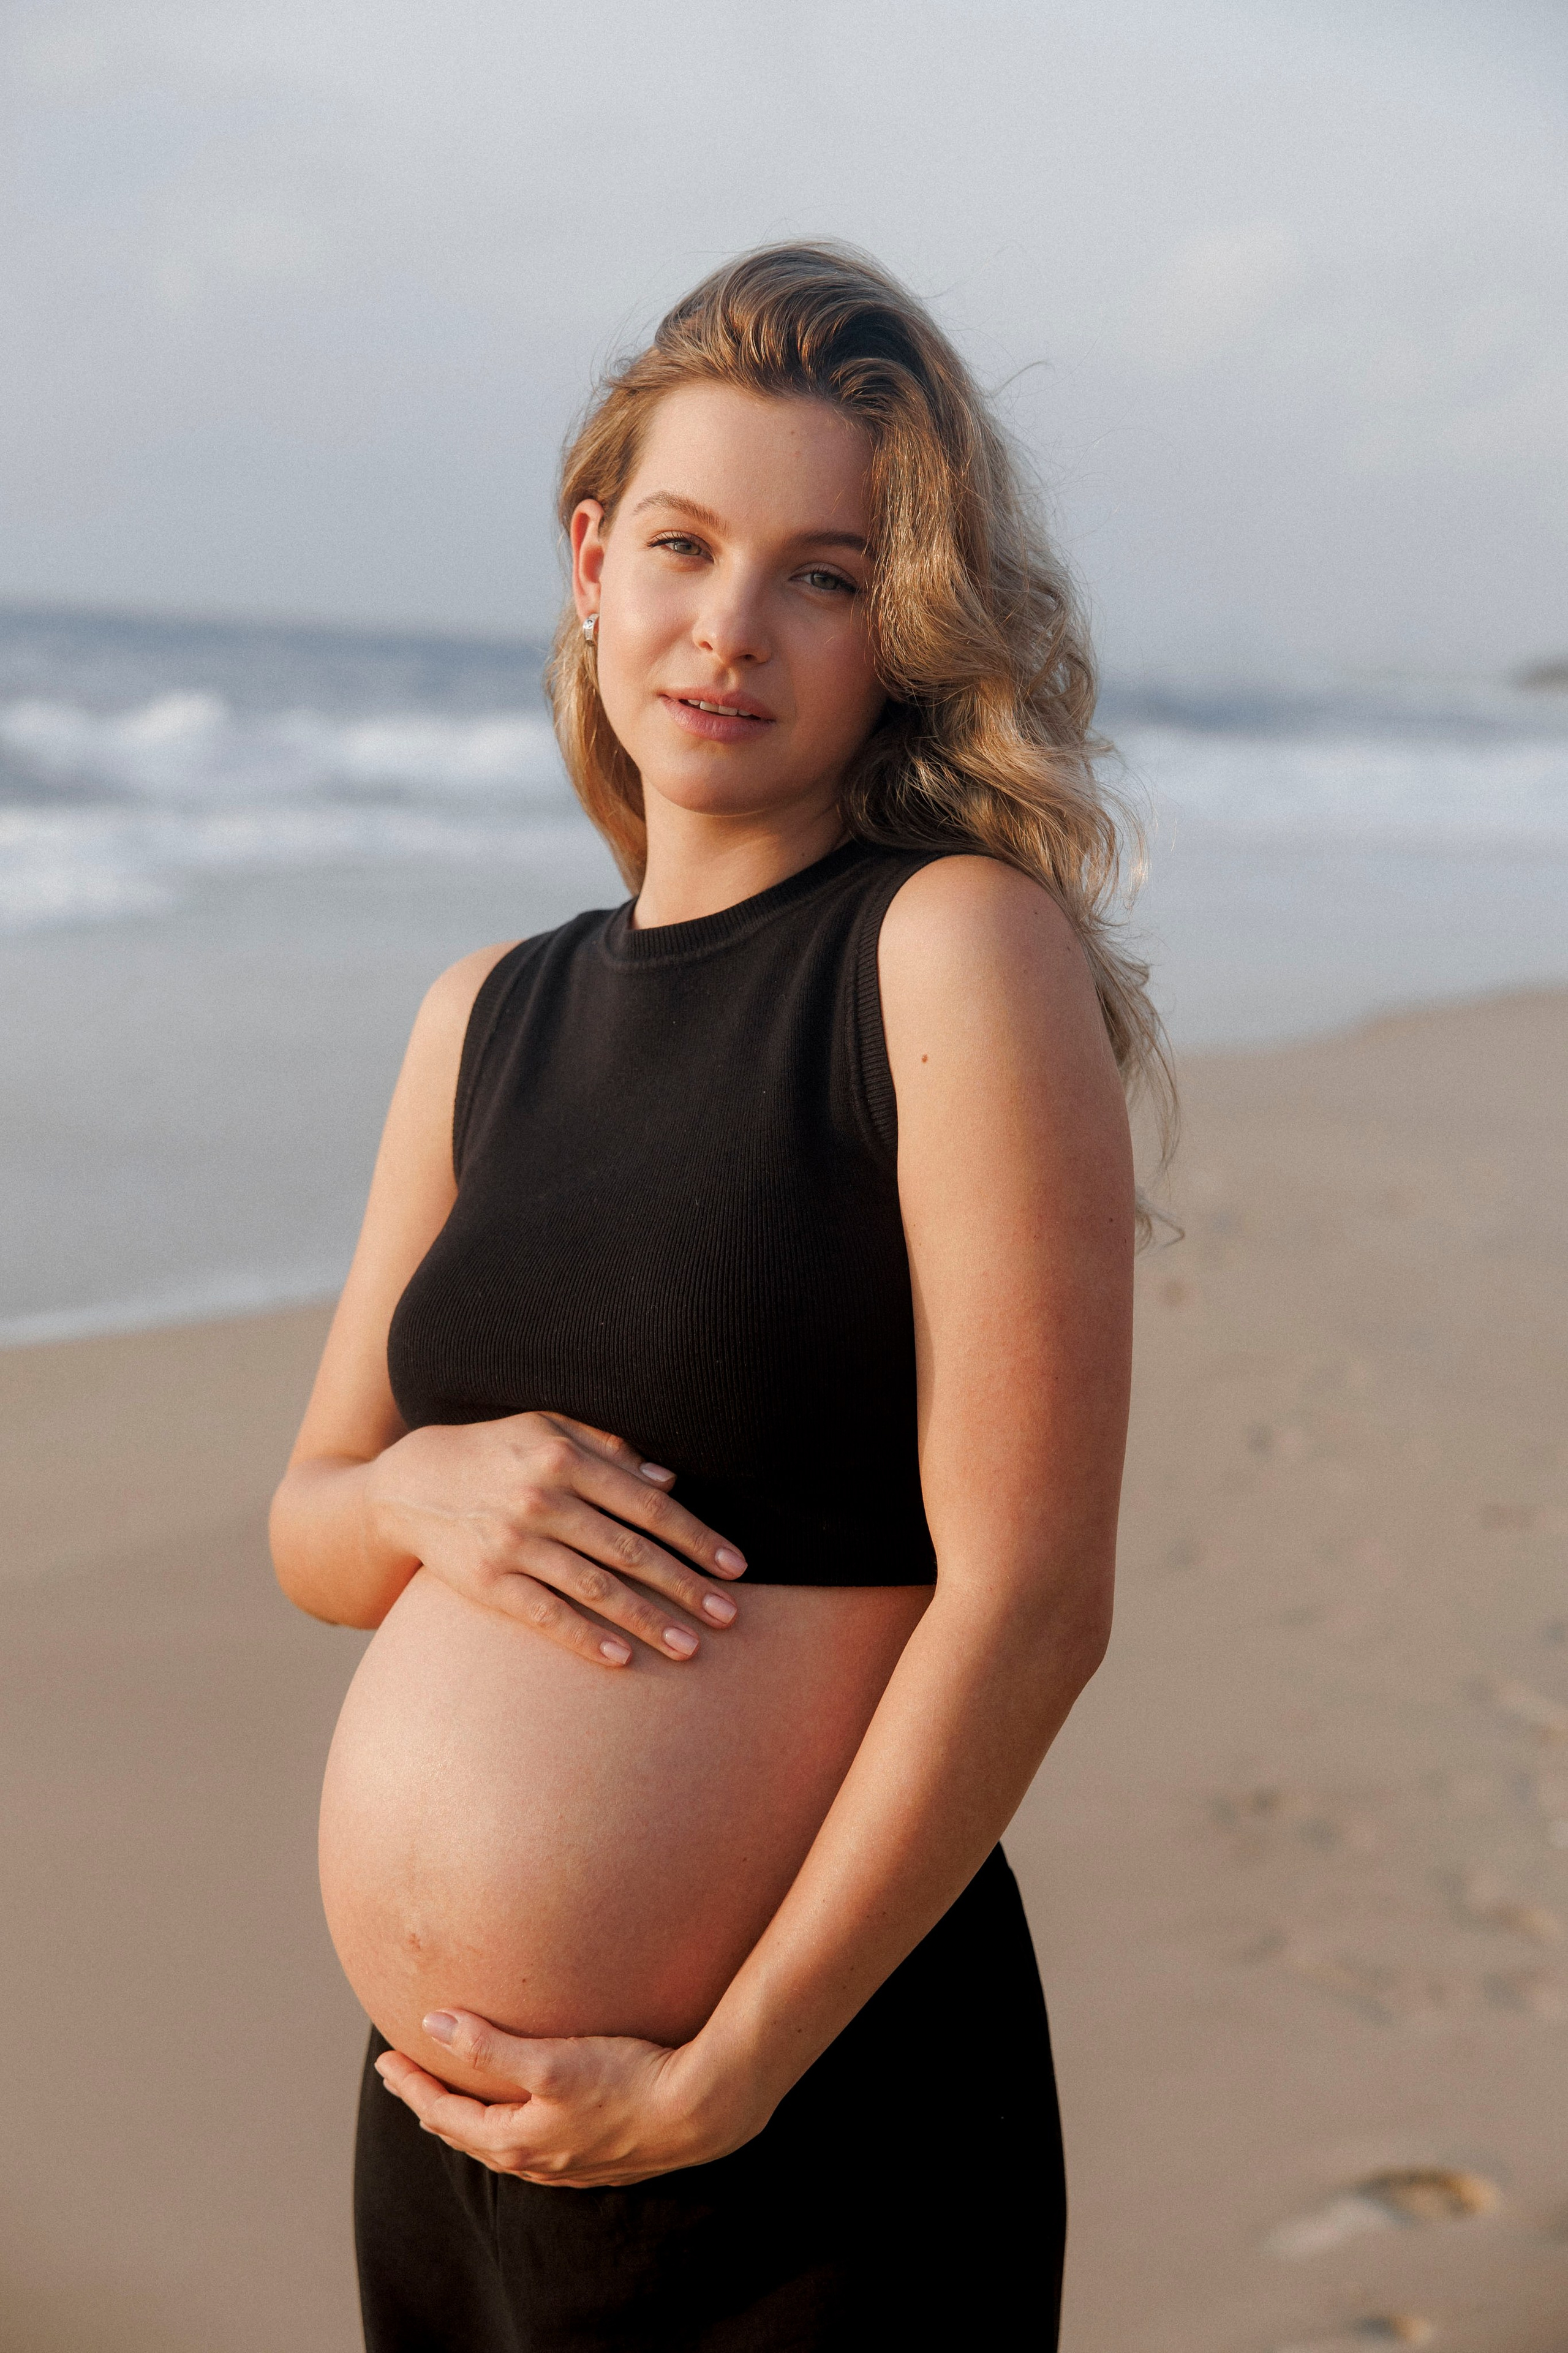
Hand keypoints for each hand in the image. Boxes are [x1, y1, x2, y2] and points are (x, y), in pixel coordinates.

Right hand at [366, 1412, 745, 1665]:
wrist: (409, 1484)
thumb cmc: (495, 1453)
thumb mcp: (548, 1428)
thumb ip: (609, 1449)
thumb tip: (670, 1478)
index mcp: (566, 1456)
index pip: (649, 1504)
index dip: (696, 1537)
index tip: (734, 1566)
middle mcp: (543, 1499)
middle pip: (632, 1550)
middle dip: (686, 1586)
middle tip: (730, 1615)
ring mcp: (514, 1543)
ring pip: (597, 1588)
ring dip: (649, 1621)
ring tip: (691, 1647)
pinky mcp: (487, 1582)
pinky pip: (547, 1615)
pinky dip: (586, 1637)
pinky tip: (623, 1658)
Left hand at [374, 2008, 765, 2186]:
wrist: (698, 2110)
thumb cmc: (625, 2081)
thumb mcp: (550, 2059)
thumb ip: (488, 2044)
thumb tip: (431, 2024)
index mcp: (516, 2142)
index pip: (444, 2115)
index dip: (412, 2086)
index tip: (386, 2060)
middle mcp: (536, 2162)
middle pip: (467, 2134)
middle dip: (431, 2105)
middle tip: (406, 2078)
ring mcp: (567, 2165)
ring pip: (500, 2144)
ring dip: (468, 2120)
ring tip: (453, 2099)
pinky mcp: (596, 2157)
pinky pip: (533, 2146)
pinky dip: (508, 2127)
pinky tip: (522, 2116)